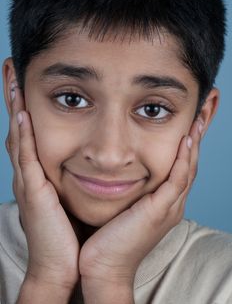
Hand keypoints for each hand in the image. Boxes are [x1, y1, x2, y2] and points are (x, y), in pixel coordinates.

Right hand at [6, 83, 79, 291]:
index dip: (24, 103)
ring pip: (18, 135)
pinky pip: (27, 157)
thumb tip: (89, 160)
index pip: (30, 130)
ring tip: (12, 76)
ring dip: (14, 105)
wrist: (65, 265)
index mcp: (41, 171)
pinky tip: (23, 113)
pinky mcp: (34, 192)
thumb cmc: (71, 232)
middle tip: (11, 67)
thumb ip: (74, 175)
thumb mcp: (71, 196)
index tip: (25, 78)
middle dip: (13, 96)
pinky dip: (23, 135)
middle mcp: (30, 172)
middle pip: (19, 125)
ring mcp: (29, 180)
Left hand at [79, 119, 201, 300]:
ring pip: (188, 170)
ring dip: (194, 144)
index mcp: (164, 202)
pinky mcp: (159, 211)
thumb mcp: (124, 204)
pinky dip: (183, 160)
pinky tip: (185, 141)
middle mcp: (172, 204)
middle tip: (201, 115)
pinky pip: (177, 181)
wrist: (103, 266)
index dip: (187, 145)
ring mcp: (168, 208)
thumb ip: (130, 188)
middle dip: (196, 139)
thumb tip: (121, 167)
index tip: (189, 122)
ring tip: (199, 120)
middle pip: (190, 165)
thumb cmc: (109, 236)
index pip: (181, 167)